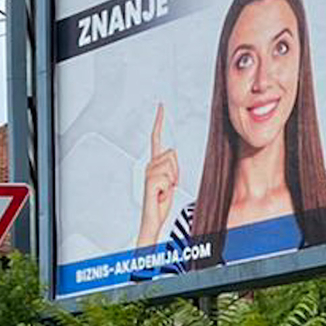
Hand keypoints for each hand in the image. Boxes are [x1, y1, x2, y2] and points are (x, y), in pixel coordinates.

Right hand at [136, 102, 181, 247]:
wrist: (153, 218)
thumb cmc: (161, 201)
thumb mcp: (170, 180)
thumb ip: (171, 166)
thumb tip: (172, 153)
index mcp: (153, 163)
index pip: (156, 138)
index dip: (158, 121)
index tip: (161, 106)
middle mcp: (149, 165)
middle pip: (173, 154)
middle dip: (176, 170)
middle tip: (169, 185)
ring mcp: (148, 173)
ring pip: (172, 165)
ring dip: (173, 180)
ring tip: (165, 191)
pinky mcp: (150, 182)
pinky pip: (168, 178)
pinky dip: (169, 188)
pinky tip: (160, 194)